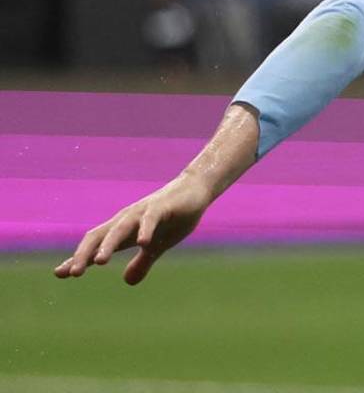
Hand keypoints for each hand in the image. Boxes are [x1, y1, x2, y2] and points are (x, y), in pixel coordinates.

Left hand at [53, 173, 211, 284]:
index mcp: (124, 230)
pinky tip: (143, 243)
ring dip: (108, 245)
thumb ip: (142, 262)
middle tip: (73, 274)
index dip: (78, 258)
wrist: (196, 190)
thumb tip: (127, 282)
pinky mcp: (161, 207)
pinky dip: (145, 230)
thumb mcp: (158, 245)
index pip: (95, 244)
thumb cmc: (174, 217)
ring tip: (99, 262)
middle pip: (99, 235)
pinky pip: (150, 219)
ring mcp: (143, 212)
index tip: (59, 274)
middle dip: (84, 254)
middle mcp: (127, 220)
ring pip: (119, 228)